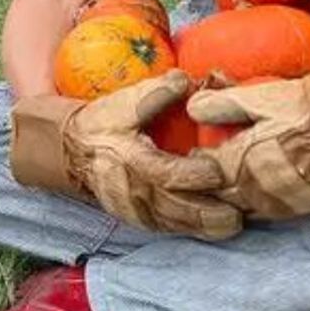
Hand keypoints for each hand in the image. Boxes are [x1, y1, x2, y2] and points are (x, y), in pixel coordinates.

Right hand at [10, 70, 242, 240]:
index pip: (166, 173)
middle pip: (175, 209)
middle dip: (207, 215)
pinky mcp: (139, 217)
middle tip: (238, 216)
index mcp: (132, 162)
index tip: (218, 171)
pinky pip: (168, 227)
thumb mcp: (124, 103)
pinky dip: (191, 229)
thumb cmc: (103, 124)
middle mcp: (134, 192)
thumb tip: (186, 81)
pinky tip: (215, 228)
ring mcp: (136, 209)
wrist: (72, 151)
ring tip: (235, 225)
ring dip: (204, 227)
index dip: (193, 175)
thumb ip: (156, 93)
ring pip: (174, 223)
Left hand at [186, 51, 309, 221]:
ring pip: (239, 208)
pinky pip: (262, 214)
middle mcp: (253, 189)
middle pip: (218, 194)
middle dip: (209, 184)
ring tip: (231, 179)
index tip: (192, 153)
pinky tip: (253, 190)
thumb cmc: (303, 109)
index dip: (195, 162)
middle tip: (206, 169)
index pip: (203, 171)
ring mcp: (274, 203)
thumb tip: (191, 107)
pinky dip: (252, 203)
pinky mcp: (294, 210)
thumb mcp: (260, 98)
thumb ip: (223, 104)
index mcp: (239, 161)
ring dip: (230, 196)